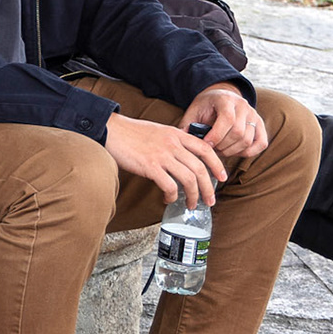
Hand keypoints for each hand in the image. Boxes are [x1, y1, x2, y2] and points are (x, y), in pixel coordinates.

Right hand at [104, 112, 224, 207]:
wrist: (111, 129)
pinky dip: (172, 196)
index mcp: (176, 134)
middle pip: (200, 169)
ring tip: (192, 204)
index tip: (221, 177)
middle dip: (208, 188)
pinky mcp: (150, 166)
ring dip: (193, 196)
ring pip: (188, 179)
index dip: (217, 165)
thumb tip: (182, 156)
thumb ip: (173, 141)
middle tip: (210, 200)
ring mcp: (162, 155)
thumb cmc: (130, 132)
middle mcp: (173, 144)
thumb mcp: (159, 130)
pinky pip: (169, 185)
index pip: (206, 149)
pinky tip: (168, 199)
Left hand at [183, 82, 267, 160]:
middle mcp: (243, 106)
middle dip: (223, 146)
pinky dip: (248, 152)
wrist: (221, 97)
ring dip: (232, 151)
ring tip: (219, 151)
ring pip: (248, 140)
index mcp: (226, 100)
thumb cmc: (206, 105)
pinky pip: (261, 143)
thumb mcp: (194, 110)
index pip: (228, 119)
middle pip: (238, 132)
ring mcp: (254, 115)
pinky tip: (234, 152)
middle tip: (211, 150)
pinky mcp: (260, 125)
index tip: (206, 144)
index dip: (217, 135)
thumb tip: (183, 138)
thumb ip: (188, 123)